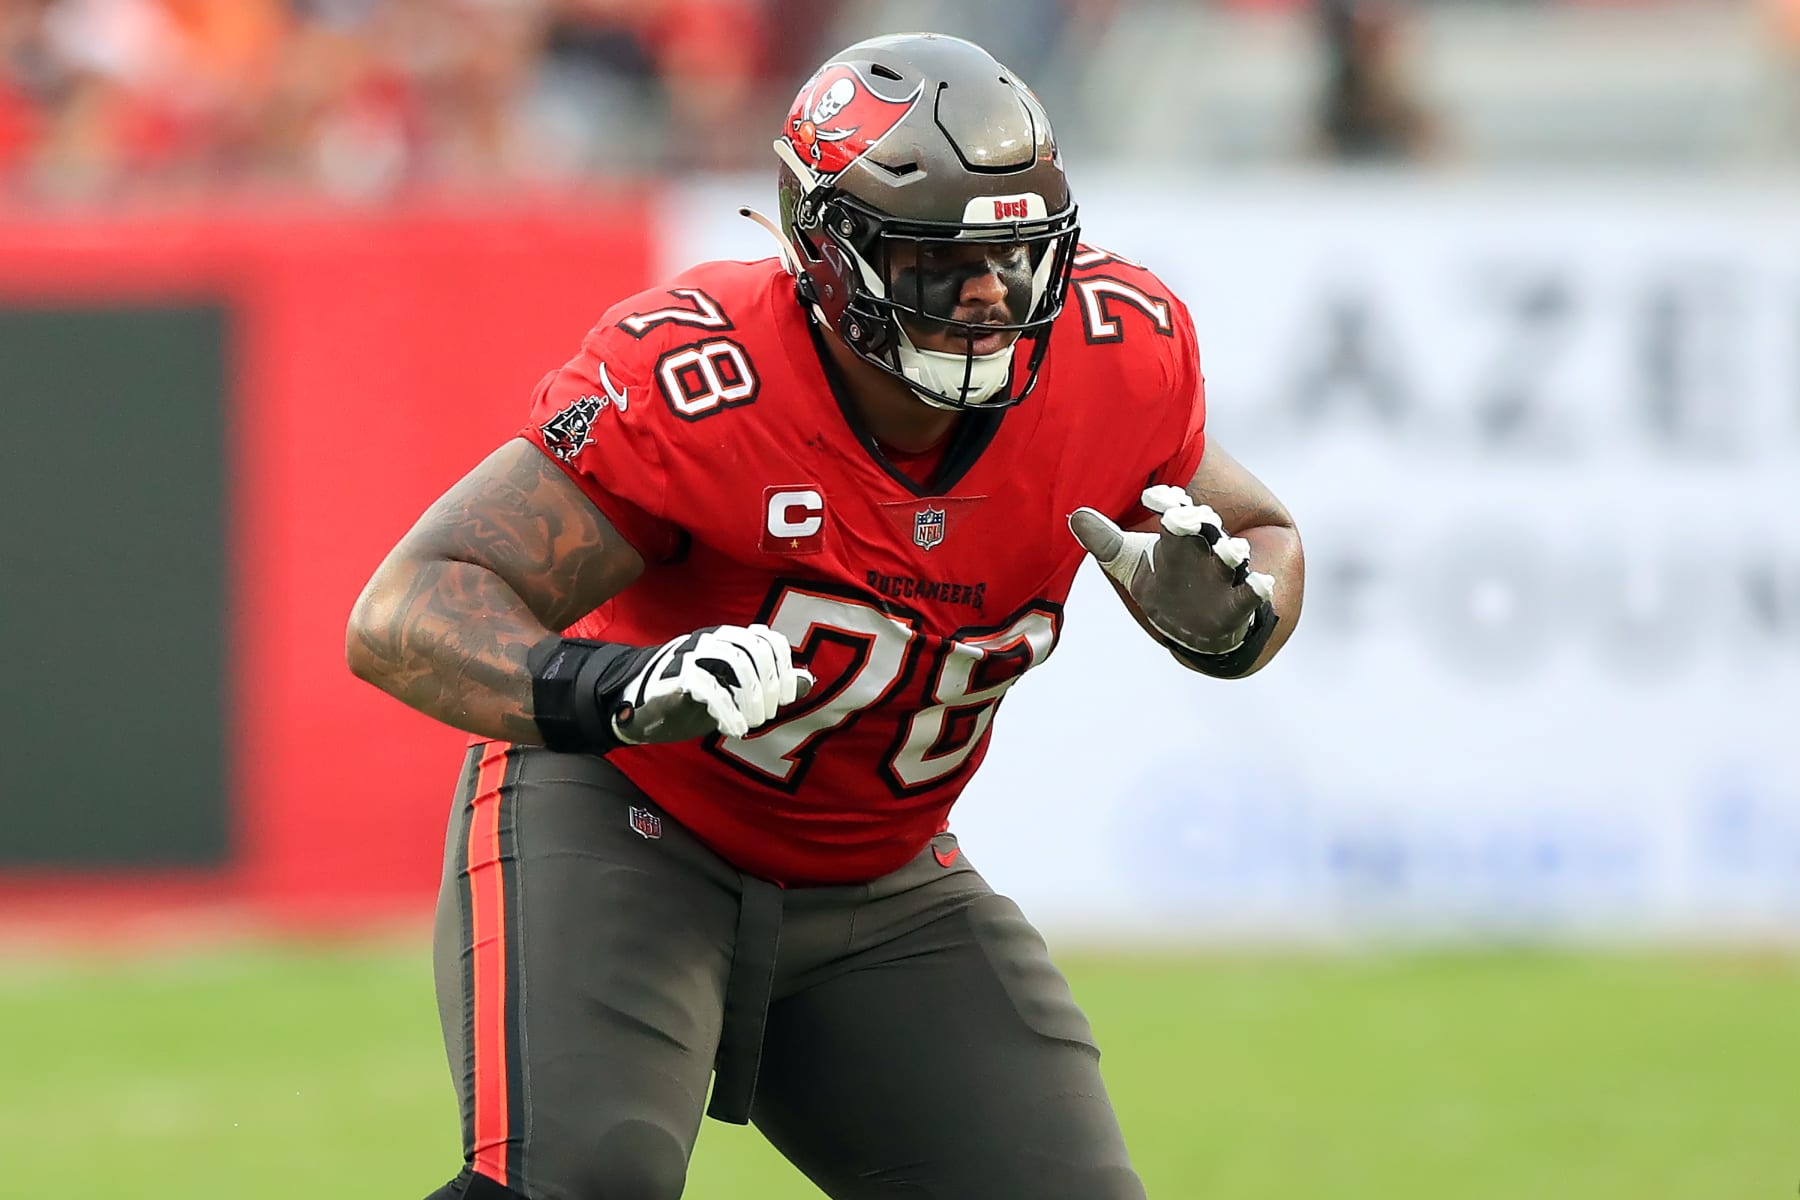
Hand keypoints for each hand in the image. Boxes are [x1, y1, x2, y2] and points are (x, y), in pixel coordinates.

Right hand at [611, 624, 813, 744]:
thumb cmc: (689, 698)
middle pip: (755, 649)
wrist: (636, 705)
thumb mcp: (733, 692)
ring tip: (753, 722)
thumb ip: (768, 684)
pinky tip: (734, 728)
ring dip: (752, 695)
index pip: (768, 639)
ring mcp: (691, 654)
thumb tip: (806, 682)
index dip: (784, 668)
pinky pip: (708, 687)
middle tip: (768, 714)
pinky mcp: (674, 676)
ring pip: (735, 660)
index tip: (786, 699)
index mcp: (728, 640)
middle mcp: (711, 640)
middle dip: (770, 685)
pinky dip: (728, 710)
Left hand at [1069, 486, 1274, 654]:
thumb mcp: (1133, 567)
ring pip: (1229, 558)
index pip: (1174, 513)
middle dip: (1197, 524)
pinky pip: (1252, 595)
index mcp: (1178, 538)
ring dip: (1229, 553)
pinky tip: (1261, 583)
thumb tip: (1076, 514)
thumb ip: (1107, 542)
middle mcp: (1204, 550)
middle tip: (1184, 517)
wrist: (1203, 631)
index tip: (1152, 498)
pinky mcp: (1240, 604)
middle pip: (1204, 530)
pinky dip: (1257, 589)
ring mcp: (1225, 576)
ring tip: (1230, 548)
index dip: (1167, 504)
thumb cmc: (1167, 589)